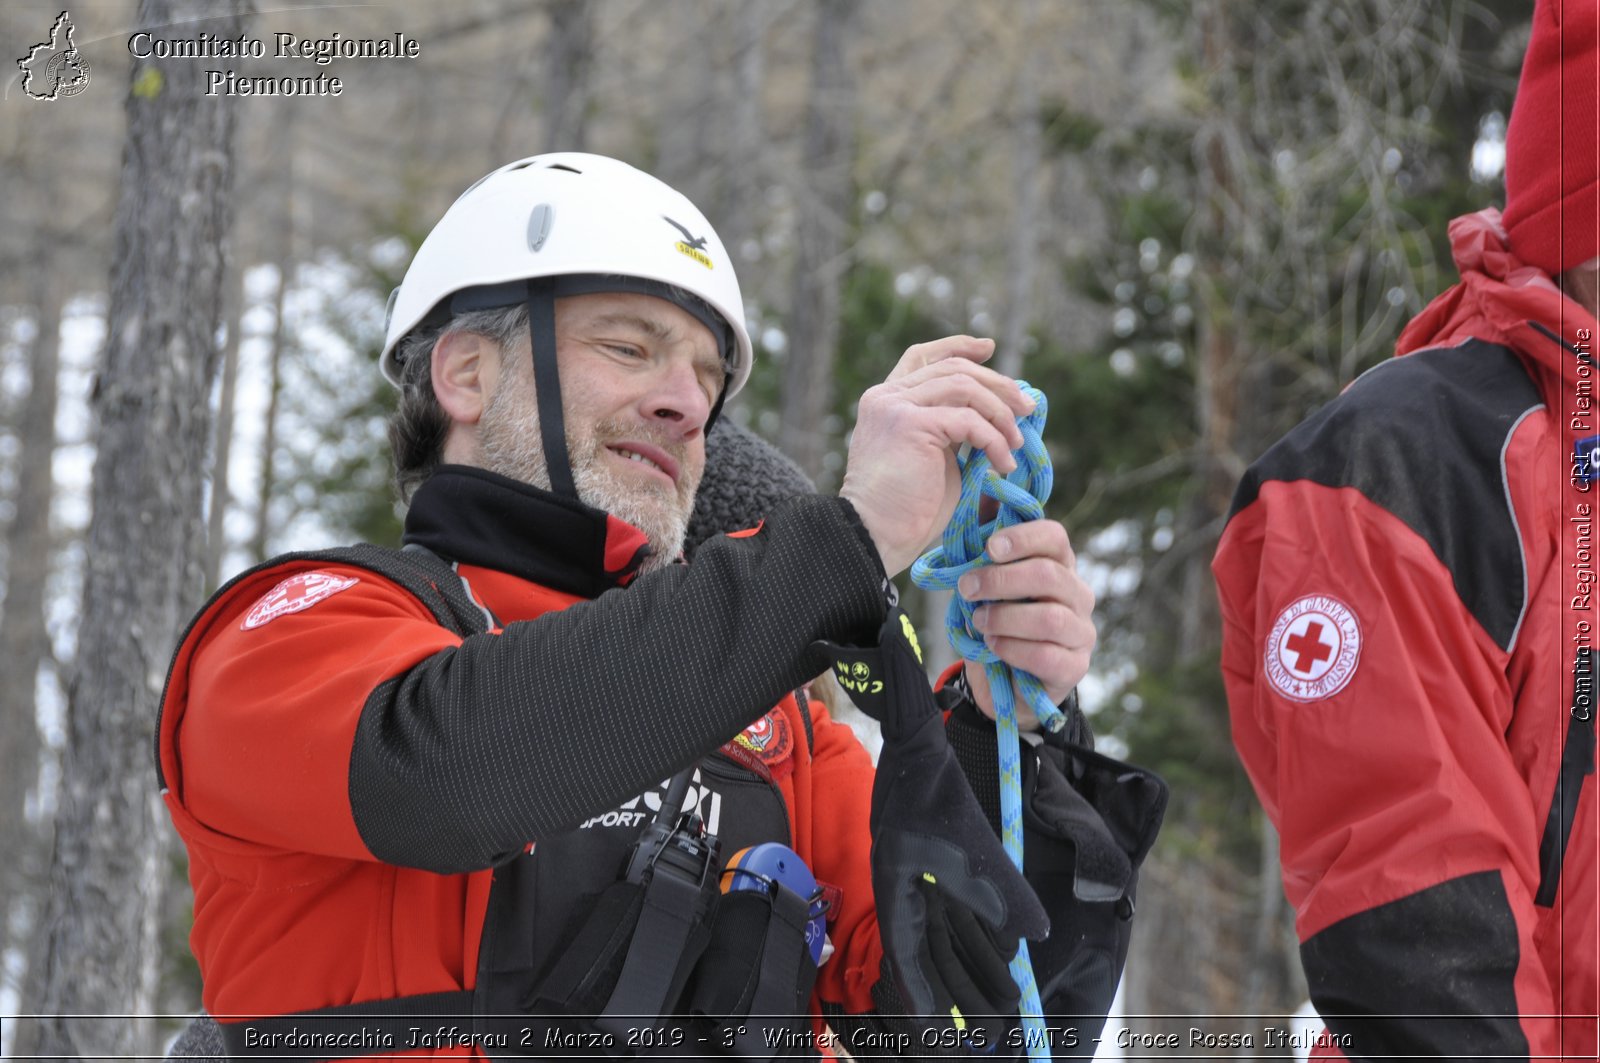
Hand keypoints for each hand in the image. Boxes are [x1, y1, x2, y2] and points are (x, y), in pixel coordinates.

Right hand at [840, 336, 1033, 576]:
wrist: (875, 536)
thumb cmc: (906, 510)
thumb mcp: (934, 457)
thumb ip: (953, 429)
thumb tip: (999, 416)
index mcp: (887, 402)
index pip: (922, 357)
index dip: (957, 346)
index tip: (988, 348)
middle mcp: (886, 397)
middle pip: (953, 368)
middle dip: (997, 384)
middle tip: (1028, 407)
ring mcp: (895, 407)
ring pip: (964, 386)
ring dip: (1000, 413)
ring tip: (1017, 443)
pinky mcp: (910, 424)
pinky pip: (968, 420)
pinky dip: (994, 440)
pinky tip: (1004, 464)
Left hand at [960, 518, 1095, 726]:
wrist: (1002, 682)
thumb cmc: (997, 621)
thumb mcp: (986, 579)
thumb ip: (987, 536)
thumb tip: (987, 484)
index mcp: (1058, 565)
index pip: (1055, 537)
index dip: (1022, 537)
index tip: (988, 547)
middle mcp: (1078, 594)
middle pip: (1048, 574)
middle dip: (1001, 579)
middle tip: (967, 588)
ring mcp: (1081, 633)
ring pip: (1048, 618)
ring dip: (1004, 618)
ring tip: (978, 622)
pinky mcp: (1073, 668)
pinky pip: (1046, 655)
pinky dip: (1013, 649)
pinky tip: (993, 647)